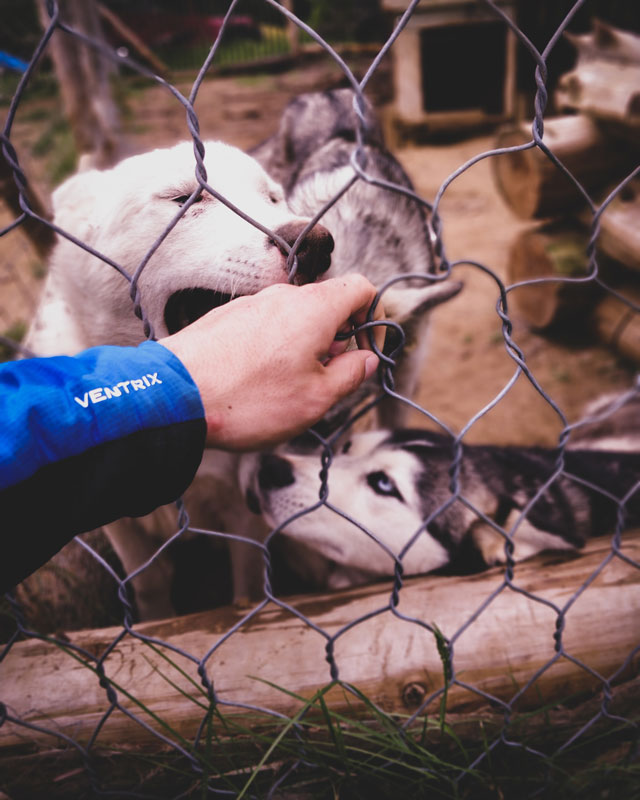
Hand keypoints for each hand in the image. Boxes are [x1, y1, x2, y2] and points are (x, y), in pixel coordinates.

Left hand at [159, 274, 383, 449]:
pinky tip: (256, 382)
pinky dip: (274, 348)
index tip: (366, 350)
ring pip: (294, 318)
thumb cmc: (249, 399)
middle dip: (337, 340)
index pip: (361, 287)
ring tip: (287, 387)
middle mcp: (283, 297)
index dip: (374, 317)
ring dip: (304, 346)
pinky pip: (264, 327)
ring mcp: (250, 304)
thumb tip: (366, 360)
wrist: (174, 396)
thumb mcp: (316, 398)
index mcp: (314, 308)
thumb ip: (351, 375)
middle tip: (327, 379)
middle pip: (327, 305)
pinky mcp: (225, 318)